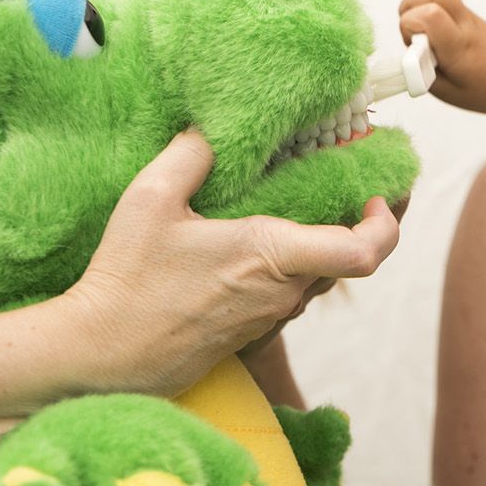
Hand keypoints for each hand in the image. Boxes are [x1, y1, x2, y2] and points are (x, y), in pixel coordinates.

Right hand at [58, 130, 399, 395]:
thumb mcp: (150, 198)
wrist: (100, 357)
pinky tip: (258, 243)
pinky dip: (292, 267)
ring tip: (298, 204)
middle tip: (344, 182)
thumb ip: (191, 153)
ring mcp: (268, 320)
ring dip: (321, 244)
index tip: (375, 195)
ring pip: (318, 279)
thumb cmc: (126, 280)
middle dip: (356, 221)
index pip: (364, 252)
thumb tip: (214, 127)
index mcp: (272, 256)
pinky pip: (289, 296)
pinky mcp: (250, 336)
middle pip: (349, 260)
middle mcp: (282, 294)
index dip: (386, 223)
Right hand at [399, 0, 485, 113]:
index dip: (410, 26)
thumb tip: (404, 55)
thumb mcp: (451, 94)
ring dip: (416, 3)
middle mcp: (464, 24)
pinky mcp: (465, 11)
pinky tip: (430, 28)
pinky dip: (425, 5)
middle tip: (414, 34)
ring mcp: (466, 14)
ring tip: (420, 29)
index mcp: (460, 47)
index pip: (430, 15)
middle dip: (410, 7)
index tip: (416, 49)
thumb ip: (423, 74)